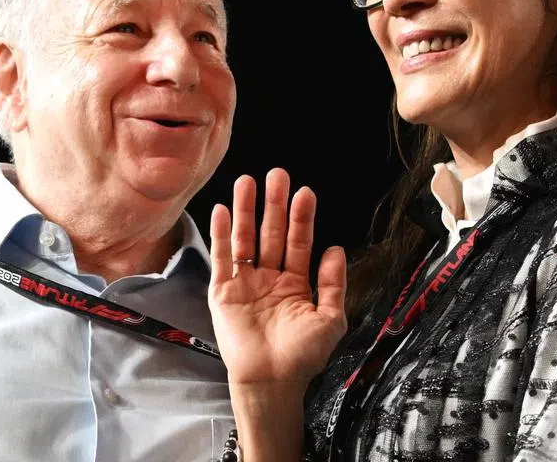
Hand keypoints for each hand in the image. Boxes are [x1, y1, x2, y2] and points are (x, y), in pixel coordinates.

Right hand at [208, 167, 347, 386]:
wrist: (272, 381)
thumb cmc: (302, 356)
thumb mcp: (330, 320)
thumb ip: (333, 284)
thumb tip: (335, 249)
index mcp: (295, 283)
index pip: (298, 243)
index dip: (301, 218)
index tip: (305, 192)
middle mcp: (269, 278)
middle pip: (271, 233)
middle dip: (274, 204)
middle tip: (277, 175)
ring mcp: (245, 283)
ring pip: (245, 238)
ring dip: (246, 210)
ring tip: (247, 181)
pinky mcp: (222, 292)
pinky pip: (222, 258)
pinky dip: (221, 234)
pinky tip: (222, 210)